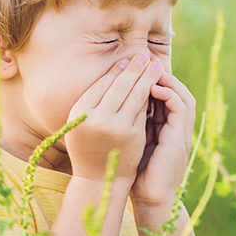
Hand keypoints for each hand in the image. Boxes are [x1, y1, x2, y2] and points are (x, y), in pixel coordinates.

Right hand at [65, 54, 164, 183]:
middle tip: (144, 56)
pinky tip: (156, 86)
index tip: (126, 60)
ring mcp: (116, 126)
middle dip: (134, 68)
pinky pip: (143, 110)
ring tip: (155, 66)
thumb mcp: (81, 123)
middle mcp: (96, 117)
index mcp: (79, 111)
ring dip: (147, 77)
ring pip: (135, 95)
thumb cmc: (88, 147)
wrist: (98, 179)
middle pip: (119, 85)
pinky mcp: (133, 135)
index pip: (102, 84)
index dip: (116, 70)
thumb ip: (93, 102)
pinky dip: (150, 96)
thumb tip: (115, 72)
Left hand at [130, 71, 195, 205]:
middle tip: (144, 61)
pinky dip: (168, 94)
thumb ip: (131, 124)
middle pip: (177, 91)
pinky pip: (180, 108)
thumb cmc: (137, 173)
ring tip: (149, 70)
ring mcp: (181, 133)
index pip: (166, 95)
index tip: (136, 68)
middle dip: (162, 75)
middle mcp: (177, 128)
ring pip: (183, 96)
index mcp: (167, 128)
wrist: (150, 198)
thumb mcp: (133, 142)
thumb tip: (113, 104)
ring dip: (168, 80)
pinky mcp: (180, 138)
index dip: (153, 80)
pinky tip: (152, 88)